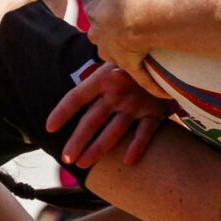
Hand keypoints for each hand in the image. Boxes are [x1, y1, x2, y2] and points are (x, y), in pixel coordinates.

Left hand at [50, 63, 173, 167]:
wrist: (171, 57)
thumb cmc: (138, 63)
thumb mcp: (116, 61)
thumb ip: (99, 79)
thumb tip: (78, 94)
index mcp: (104, 77)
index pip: (77, 96)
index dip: (62, 112)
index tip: (49, 128)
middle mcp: (118, 91)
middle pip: (92, 119)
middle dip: (77, 141)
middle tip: (65, 159)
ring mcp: (136, 102)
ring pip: (114, 130)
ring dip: (97, 149)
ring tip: (83, 163)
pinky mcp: (156, 111)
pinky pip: (145, 133)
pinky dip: (137, 147)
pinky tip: (127, 161)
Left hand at [81, 0, 166, 96]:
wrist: (136, 16)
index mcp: (97, 15)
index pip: (96, 17)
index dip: (102, 16)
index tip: (110, 15)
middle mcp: (102, 37)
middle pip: (101, 39)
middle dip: (109, 38)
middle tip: (125, 34)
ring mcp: (116, 53)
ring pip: (116, 58)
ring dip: (126, 58)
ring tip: (140, 55)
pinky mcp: (131, 65)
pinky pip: (140, 78)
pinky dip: (151, 85)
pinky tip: (161, 92)